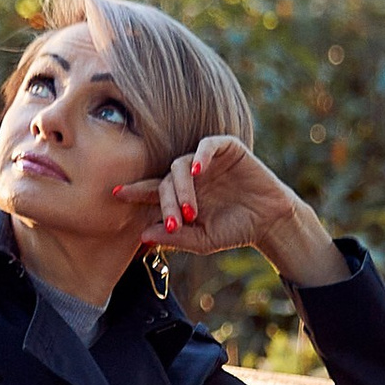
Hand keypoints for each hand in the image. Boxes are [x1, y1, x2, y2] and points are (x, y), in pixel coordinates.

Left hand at [115, 136, 345, 287]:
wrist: (269, 222)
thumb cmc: (234, 230)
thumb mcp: (202, 240)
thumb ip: (175, 237)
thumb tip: (143, 235)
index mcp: (180, 195)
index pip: (151, 190)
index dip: (134, 191)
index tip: (115, 193)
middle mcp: (189, 176)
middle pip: (164, 180)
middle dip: (166, 202)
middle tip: (173, 221)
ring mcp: (206, 161)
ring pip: (181, 165)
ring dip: (182, 187)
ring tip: (190, 209)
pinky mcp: (227, 149)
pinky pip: (207, 145)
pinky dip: (201, 154)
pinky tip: (199, 170)